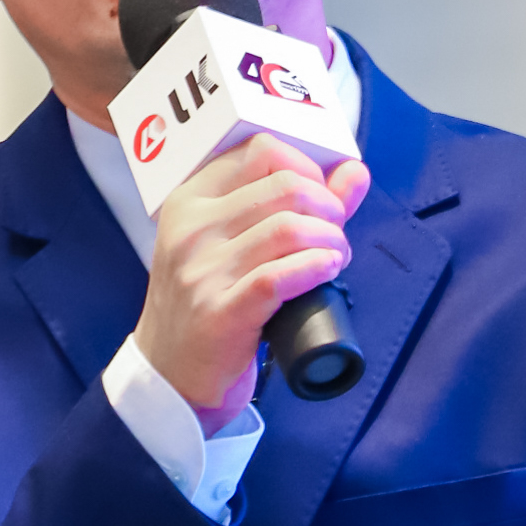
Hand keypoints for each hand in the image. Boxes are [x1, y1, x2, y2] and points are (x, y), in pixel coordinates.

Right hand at [135, 136, 370, 431]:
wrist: (171, 376)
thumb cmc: (209, 304)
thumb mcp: (235, 246)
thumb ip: (295, 206)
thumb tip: (355, 172)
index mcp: (190, 201)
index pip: (261, 150)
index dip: (308, 168)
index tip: (319, 198)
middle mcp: (192, 230)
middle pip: (286, 186)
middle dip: (329, 208)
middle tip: (334, 235)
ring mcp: (202, 272)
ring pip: (291, 228)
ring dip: (331, 240)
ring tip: (333, 258)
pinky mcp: (222, 312)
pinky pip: (282, 275)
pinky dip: (318, 267)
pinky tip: (326, 271)